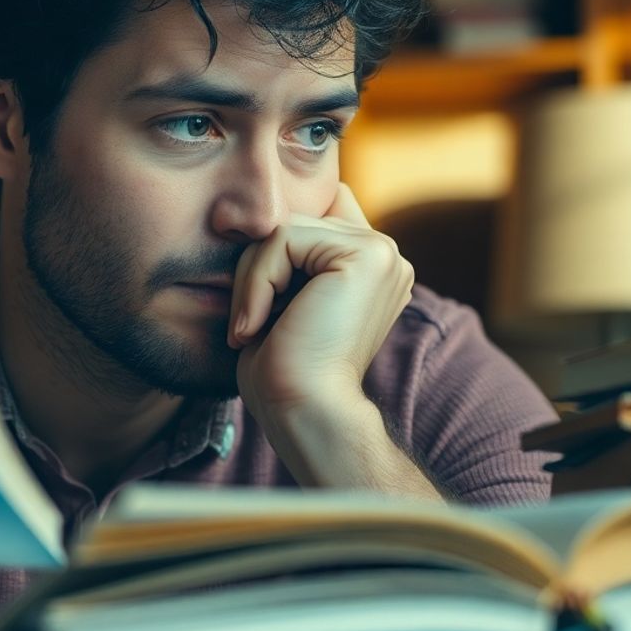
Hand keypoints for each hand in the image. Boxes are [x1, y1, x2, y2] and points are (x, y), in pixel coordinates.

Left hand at [228, 182, 413, 415]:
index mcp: (370, 267)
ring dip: (252, 279)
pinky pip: (282, 238)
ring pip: (284, 229)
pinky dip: (257, 282)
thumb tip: (256, 217)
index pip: (312, 216)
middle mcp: (385, 255)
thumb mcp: (283, 300)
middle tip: (246, 326)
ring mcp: (382, 252)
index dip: (275, 249)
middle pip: (292, 221)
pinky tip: (257, 324)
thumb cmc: (285, 372)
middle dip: (256, 269)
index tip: (257, 303)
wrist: (306, 413)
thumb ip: (287, 257)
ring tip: (251, 327)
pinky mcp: (367, 255)